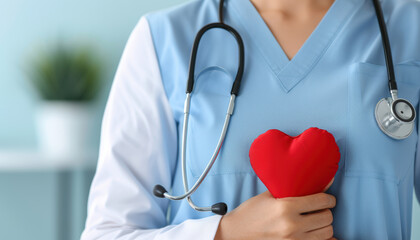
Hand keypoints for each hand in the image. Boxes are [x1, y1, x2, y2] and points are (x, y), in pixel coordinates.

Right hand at [214, 179, 336, 239]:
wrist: (236, 233)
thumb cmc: (250, 213)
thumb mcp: (268, 196)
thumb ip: (292, 188)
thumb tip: (320, 180)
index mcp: (285, 207)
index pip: (321, 201)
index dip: (328, 198)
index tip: (327, 198)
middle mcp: (292, 225)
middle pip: (327, 217)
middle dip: (326, 211)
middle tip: (319, 208)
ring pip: (327, 232)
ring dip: (324, 225)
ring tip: (315, 220)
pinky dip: (323, 239)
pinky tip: (316, 232)